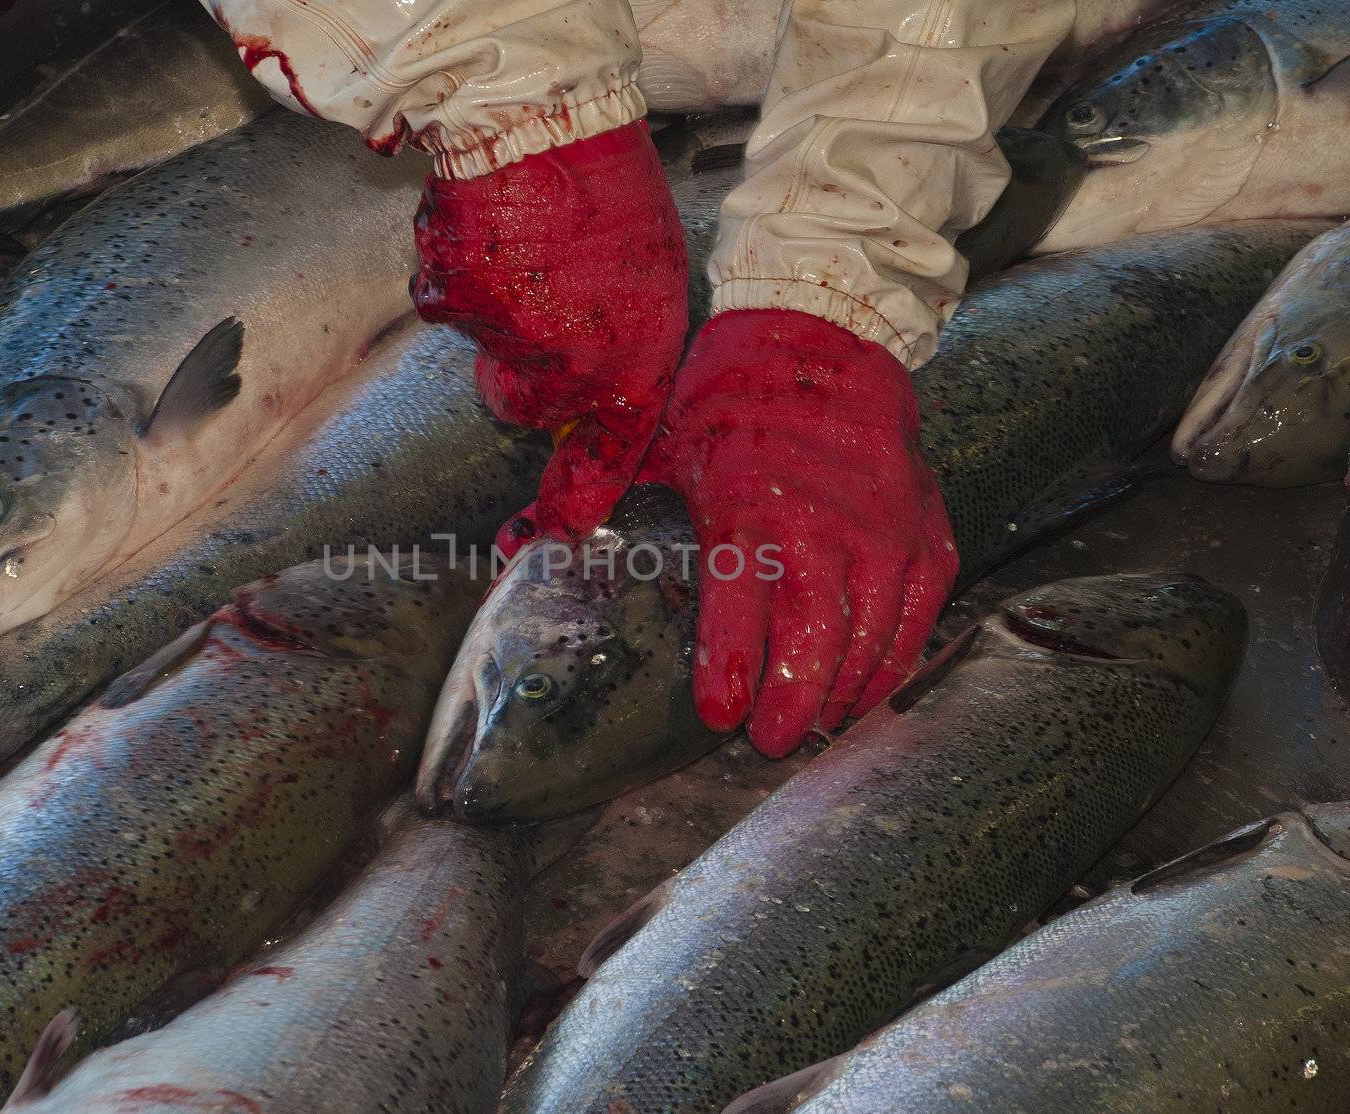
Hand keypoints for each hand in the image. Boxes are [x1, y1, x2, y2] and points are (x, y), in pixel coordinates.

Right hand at [411, 120, 688, 553]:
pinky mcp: (451, 305)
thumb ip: (625, 349)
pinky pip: (442, 309)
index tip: (537, 538)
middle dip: (518, 369)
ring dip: (491, 318)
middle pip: (519, 406)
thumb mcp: (651, 282)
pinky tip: (481, 234)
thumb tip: (593, 395)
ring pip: (482, 355)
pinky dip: (454, 279)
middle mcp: (569, 363)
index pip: (604, 459)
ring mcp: (505, 337)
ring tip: (518, 249)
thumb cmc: (607, 190)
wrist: (544, 120)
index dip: (569, 504)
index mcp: (631, 358)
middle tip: (536, 301)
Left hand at [640, 309, 957, 757]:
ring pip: (868, 639)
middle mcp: (822, 524)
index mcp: (746, 504)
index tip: (719, 716)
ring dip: (839, 693)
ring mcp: (882, 532)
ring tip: (812, 723)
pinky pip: (914, 618)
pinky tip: (864, 690)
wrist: (826, 334)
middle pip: (813, 639)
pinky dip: (891, 662)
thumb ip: (601, 489)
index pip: (738, 607)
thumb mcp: (660, 434)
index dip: (730, 671)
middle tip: (769, 742)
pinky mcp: (924, 532)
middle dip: (790, 703)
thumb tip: (524, 535)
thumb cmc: (733, 392)